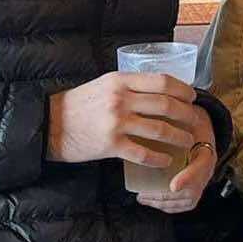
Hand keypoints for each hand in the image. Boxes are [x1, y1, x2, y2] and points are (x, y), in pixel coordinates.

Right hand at [47, 72, 204, 166]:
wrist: (48, 125)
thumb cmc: (77, 105)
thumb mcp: (103, 85)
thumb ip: (129, 86)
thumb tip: (159, 89)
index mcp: (120, 81)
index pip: (162, 81)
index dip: (182, 90)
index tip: (193, 98)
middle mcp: (120, 99)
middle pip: (166, 104)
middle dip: (186, 114)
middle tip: (195, 121)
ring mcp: (116, 122)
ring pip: (159, 129)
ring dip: (178, 136)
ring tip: (187, 141)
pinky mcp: (110, 145)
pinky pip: (143, 152)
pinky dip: (159, 157)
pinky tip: (166, 160)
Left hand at [134, 106, 217, 213]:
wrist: (201, 126)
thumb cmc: (188, 121)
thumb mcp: (184, 115)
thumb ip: (170, 115)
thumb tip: (148, 113)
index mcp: (207, 150)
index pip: (202, 166)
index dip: (189, 177)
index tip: (173, 185)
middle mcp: (208, 168)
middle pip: (193, 190)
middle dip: (166, 196)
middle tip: (144, 194)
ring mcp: (203, 179)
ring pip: (188, 200)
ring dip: (164, 203)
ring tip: (143, 197)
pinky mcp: (196, 187)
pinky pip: (186, 203)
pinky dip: (169, 207)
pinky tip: (150, 201)